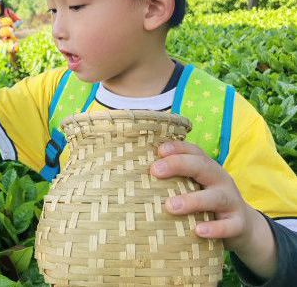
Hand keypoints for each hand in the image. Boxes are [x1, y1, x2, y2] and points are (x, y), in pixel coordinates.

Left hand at [151, 140, 276, 279]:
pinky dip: (215, 228)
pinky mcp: (239, 224)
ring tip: (171, 206)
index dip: (177, 147)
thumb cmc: (206, 203)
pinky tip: (198, 231)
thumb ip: (174, 179)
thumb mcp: (194, 186)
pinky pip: (229, 226)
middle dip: (179, 165)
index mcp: (207, 168)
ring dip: (193, 200)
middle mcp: (220, 180)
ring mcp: (232, 201)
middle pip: (203, 166)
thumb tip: (135, 172)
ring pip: (215, 197)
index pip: (193, 151)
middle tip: (155, 171)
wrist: (243, 227)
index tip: (158, 150)